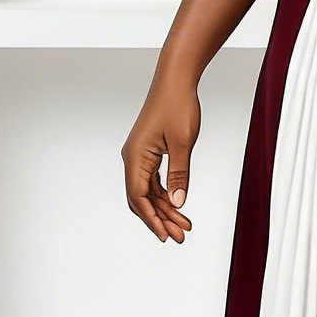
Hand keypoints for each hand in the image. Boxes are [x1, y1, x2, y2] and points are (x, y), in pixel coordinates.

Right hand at [122, 76, 199, 242]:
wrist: (176, 81)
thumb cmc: (178, 106)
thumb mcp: (183, 143)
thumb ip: (180, 175)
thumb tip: (178, 203)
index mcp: (135, 157)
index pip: (138, 197)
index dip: (152, 218)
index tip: (166, 235)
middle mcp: (133, 158)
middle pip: (142, 198)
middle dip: (161, 218)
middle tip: (180, 236)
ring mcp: (140, 156)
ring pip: (149, 191)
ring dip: (165, 208)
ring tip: (184, 225)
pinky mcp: (149, 152)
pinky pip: (153, 180)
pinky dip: (166, 194)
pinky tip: (178, 205)